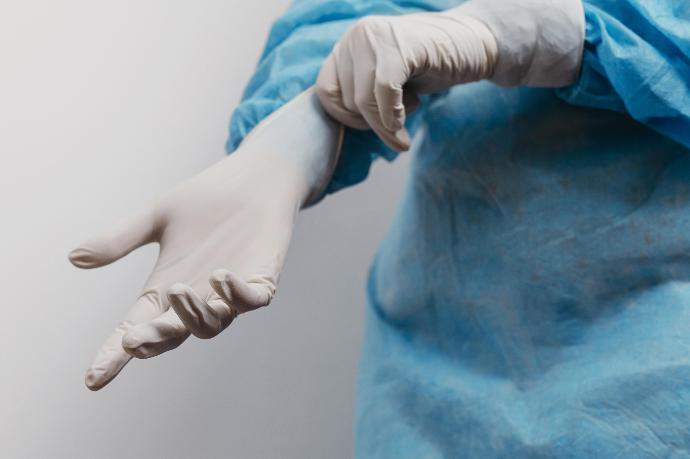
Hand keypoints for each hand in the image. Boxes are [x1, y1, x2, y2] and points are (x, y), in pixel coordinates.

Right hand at [70, 89, 341, 389]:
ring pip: (211, 325)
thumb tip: (74, 258)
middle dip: (154, 340)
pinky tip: (220, 277)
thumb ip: (120, 239)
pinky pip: (251, 300)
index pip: (137, 327)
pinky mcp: (261, 281)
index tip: (92, 378)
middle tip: (132, 340)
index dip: (115, 354)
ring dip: (192, 314)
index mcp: (166, 290)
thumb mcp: (156, 218)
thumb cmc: (205, 201)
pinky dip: (236, 294)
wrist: (252, 180)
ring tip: (177, 290)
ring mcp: (230, 295)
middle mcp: (198, 299)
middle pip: (172, 334)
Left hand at [316, 0, 583, 151]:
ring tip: (405, 125)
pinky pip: (385, 90)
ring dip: (385, 126)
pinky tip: (406, 122)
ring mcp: (378, 36)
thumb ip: (360, 96)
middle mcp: (357, 36)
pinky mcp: (401, 44)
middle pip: (347, 100)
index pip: (325, 93)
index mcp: (348, 45)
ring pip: (364, 99)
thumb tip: (341, 130)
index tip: (372, 126)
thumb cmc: (428, 68)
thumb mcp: (384, 83)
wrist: (473, 45)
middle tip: (398, 124)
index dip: (346, 118)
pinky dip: (394, 115)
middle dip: (372, 124)